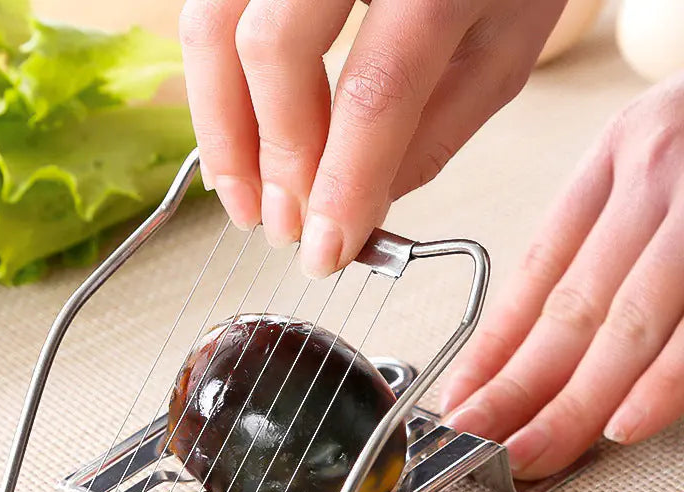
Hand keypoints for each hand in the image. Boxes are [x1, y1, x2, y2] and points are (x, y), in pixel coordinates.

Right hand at [179, 0, 566, 275]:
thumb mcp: (502, 46)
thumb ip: (436, 132)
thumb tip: (360, 206)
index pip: (375, 92)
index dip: (341, 184)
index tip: (324, 251)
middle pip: (274, 50)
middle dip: (273, 160)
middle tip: (282, 229)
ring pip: (212, 26)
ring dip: (219, 129)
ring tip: (243, 199)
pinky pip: (206, 11)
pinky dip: (211, 85)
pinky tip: (233, 138)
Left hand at [441, 73, 683, 479]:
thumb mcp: (654, 158)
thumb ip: (603, 235)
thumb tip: (538, 337)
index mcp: (613, 160)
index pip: (536, 273)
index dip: (491, 347)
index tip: (459, 399)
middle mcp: (653, 175)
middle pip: (570, 308)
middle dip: (516, 391)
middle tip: (475, 444)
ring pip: (626, 323)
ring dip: (573, 402)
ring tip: (529, 453)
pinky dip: (662, 381)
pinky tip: (622, 425)